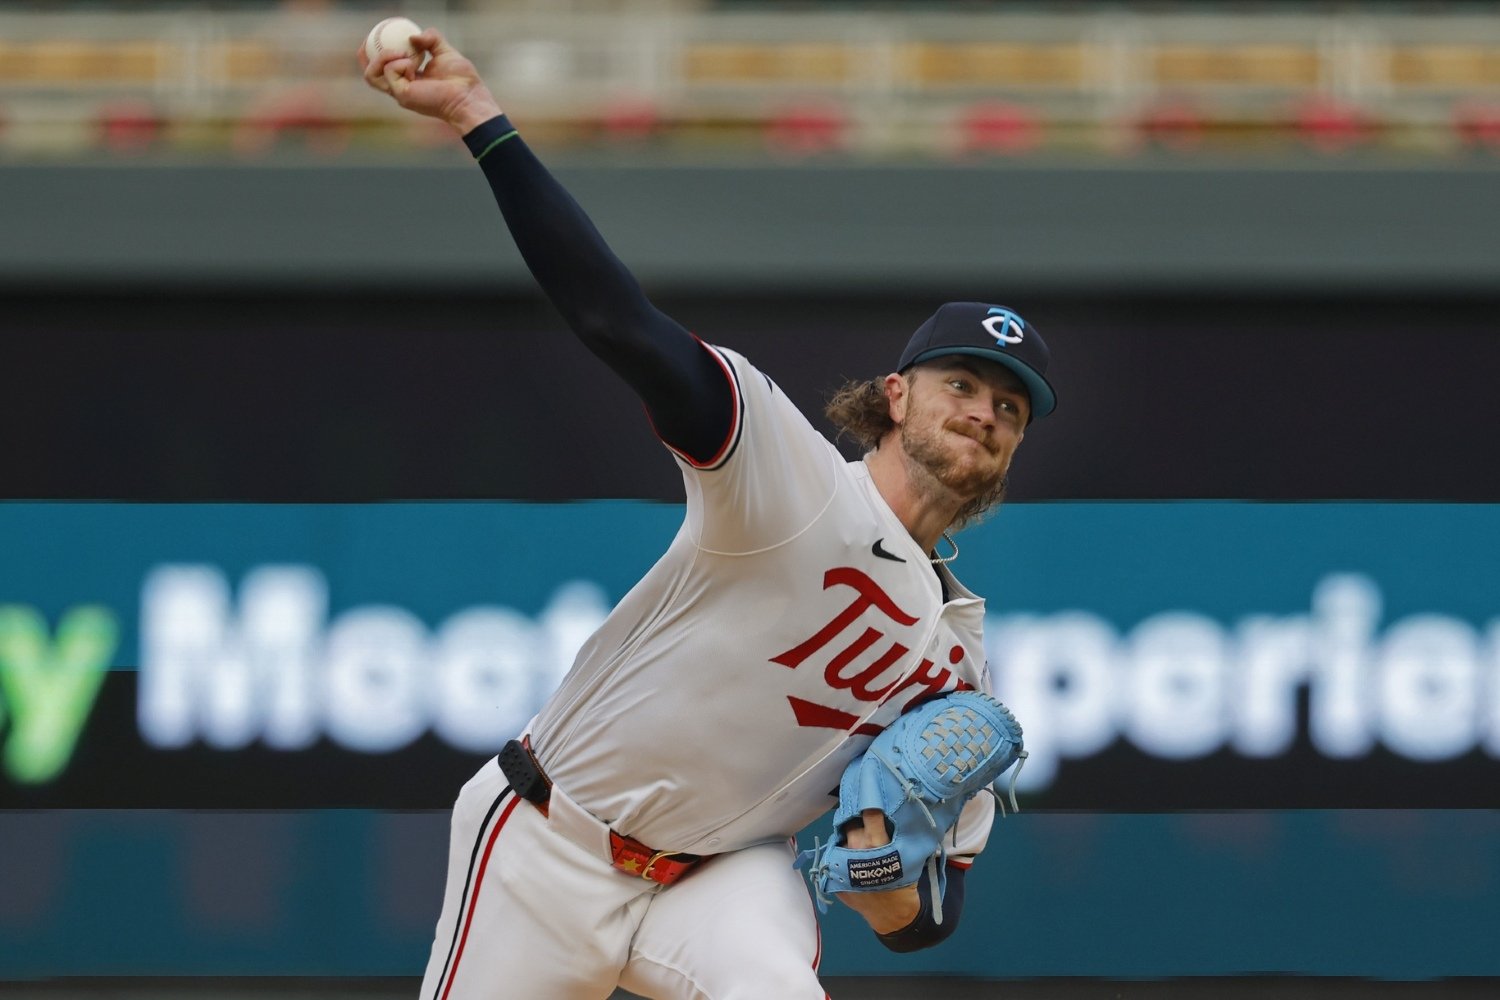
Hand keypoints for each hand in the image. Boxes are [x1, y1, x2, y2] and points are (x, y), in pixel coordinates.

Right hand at [357, 28, 503, 134]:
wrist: (469, 96)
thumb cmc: (461, 80)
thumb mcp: (444, 51)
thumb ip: (431, 40)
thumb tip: (413, 37)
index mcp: (409, 80)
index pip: (383, 69)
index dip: (374, 53)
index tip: (377, 36)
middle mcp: (401, 88)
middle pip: (370, 74)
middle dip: (366, 55)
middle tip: (372, 38)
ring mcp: (400, 93)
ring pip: (372, 74)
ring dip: (383, 56)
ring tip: (402, 52)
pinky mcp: (403, 95)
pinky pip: (390, 72)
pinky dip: (399, 63)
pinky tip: (413, 62)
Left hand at [833, 808, 920, 934]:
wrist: (893, 914)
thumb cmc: (903, 882)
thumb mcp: (906, 854)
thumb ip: (893, 833)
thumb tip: (886, 810)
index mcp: (876, 842)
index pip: (869, 811)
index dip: (868, 800)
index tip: (869, 792)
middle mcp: (857, 849)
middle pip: (851, 823)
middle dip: (857, 820)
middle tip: (865, 822)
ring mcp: (843, 863)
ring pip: (842, 838)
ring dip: (848, 836)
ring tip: (859, 841)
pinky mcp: (834, 875)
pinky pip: (835, 855)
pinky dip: (841, 852)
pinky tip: (851, 857)